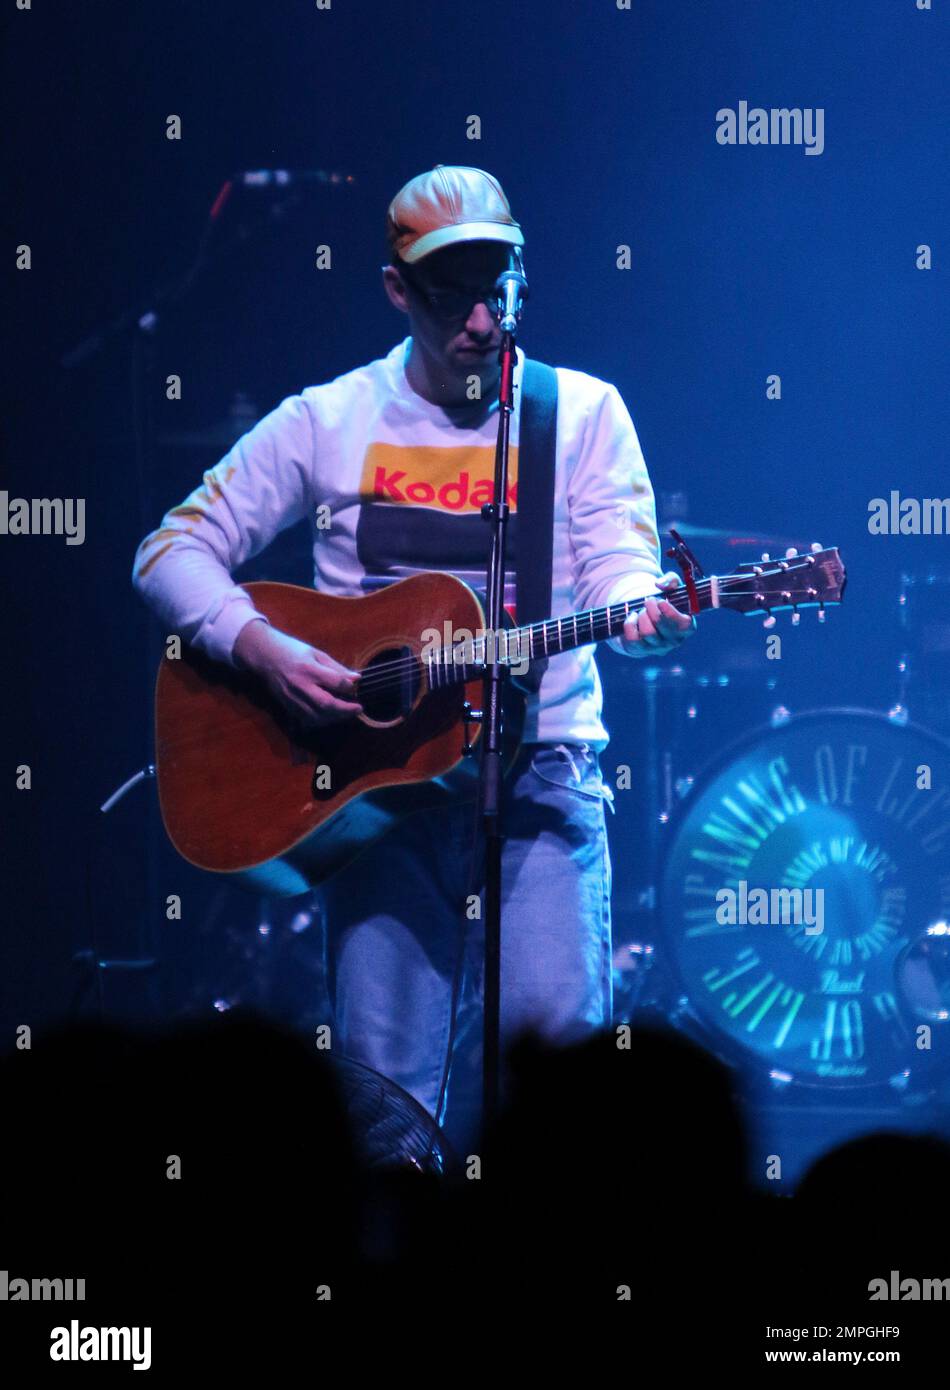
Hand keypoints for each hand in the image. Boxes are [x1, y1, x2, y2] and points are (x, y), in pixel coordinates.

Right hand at [233, 619, 362, 725]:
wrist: (265, 656)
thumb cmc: (293, 651)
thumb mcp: (316, 653)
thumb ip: (336, 668)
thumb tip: (356, 679)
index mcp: (309, 669)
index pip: (335, 682)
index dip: (349, 687)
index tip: (356, 687)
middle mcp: (300, 686)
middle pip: (326, 704)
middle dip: (345, 710)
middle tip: (358, 709)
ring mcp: (292, 698)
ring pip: (317, 716)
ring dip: (335, 718)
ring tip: (346, 713)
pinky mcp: (287, 706)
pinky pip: (306, 720)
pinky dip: (321, 721)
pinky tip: (330, 716)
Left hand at [619, 571, 695, 656]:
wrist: (650, 619)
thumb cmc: (666, 603)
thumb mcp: (673, 589)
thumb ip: (671, 580)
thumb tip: (660, 584)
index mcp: (687, 627)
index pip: (683, 625)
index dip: (670, 613)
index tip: (661, 601)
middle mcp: (675, 640)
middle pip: (660, 624)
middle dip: (651, 608)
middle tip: (649, 601)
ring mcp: (658, 648)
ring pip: (647, 632)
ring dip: (642, 616)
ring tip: (643, 611)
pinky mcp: (641, 650)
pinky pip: (633, 638)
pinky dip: (630, 624)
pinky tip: (633, 617)